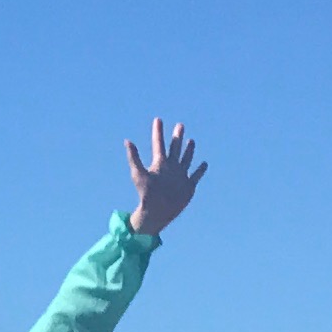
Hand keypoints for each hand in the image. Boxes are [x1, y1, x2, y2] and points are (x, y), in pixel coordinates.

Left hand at [126, 120, 205, 237]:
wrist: (157, 212)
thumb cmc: (146, 194)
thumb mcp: (139, 173)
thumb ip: (134, 157)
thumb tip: (127, 140)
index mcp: (159, 163)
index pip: (158, 143)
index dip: (158, 131)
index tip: (157, 119)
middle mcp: (170, 167)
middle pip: (175, 148)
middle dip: (177, 137)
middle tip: (180, 125)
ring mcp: (180, 176)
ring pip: (185, 159)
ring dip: (189, 150)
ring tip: (191, 141)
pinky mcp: (188, 186)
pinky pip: (196, 175)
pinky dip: (200, 170)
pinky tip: (204, 164)